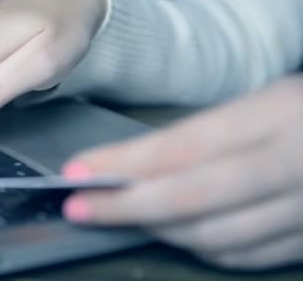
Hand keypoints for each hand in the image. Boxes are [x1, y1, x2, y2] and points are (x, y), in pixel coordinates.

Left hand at [61, 76, 302, 269]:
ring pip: (215, 236)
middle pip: (192, 198)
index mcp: (276, 115)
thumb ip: (208, 134)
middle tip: (78, 208)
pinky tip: (172, 233)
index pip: (183, 146)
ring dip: (158, 229)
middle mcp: (293, 164)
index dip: (124, 164)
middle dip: (125, 207)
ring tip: (119, 215)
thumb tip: (138, 166)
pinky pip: (245, 256)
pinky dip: (200, 248)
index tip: (76, 172)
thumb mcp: (263, 102)